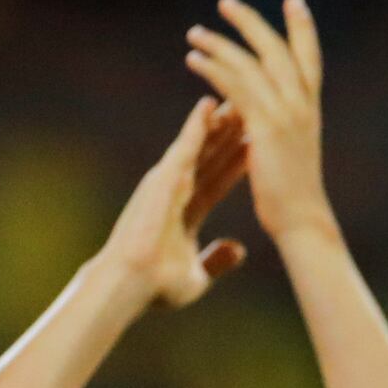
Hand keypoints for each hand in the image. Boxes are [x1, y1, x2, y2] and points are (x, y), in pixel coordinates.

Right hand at [97, 97, 251, 309]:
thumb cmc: (155, 287)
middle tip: (251, 109)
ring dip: (219, 124)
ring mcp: (168, 182)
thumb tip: (239, 250)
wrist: (130, 284)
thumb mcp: (197, 276)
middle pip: (210, 157)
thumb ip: (217, 261)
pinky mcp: (162, 178)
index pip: (218, 181)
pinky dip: (198, 125)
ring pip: (200, 146)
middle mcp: (175, 192)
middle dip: (230, 135)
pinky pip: (184, 147)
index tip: (257, 147)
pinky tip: (210, 104)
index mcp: (184, 212)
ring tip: (238, 100)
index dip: (237, 164)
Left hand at [182, 0, 335, 243]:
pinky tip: (193, 59)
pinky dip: (212, 68)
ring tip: (193, 32)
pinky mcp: (264, 126)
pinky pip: (234, 86)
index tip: (293, 1)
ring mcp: (285, 113)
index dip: (303, 28)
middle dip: (250, 22)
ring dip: (219, 44)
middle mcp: (302, 104)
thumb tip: (257, 113)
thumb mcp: (292, 150)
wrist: (301, 220)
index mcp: (310, 108)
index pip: (310, 57)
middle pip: (276, 48)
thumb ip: (280, 124)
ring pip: (250, 63)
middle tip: (225, 2)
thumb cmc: (294, 195)